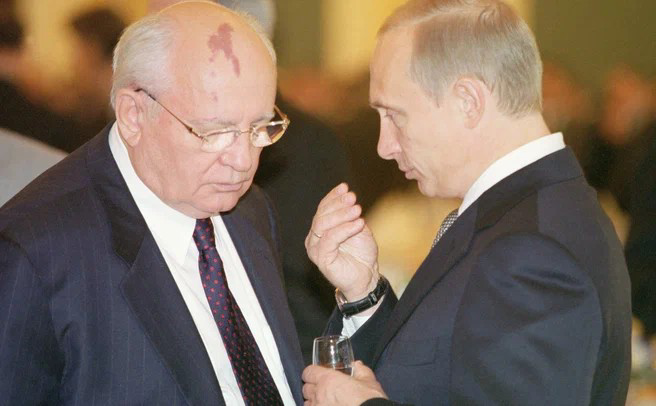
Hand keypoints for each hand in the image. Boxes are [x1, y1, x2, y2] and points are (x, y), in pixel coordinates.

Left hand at [302, 361, 386, 405]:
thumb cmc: (368, 400)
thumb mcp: (368, 381)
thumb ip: (360, 370)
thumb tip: (357, 365)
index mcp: (328, 379)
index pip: (308, 372)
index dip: (312, 373)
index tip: (316, 374)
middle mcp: (319, 394)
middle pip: (306, 388)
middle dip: (312, 388)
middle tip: (322, 389)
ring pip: (307, 403)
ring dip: (313, 401)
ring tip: (324, 402)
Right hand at [305, 183, 378, 299]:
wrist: (366, 277)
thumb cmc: (361, 254)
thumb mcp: (358, 228)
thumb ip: (350, 215)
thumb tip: (347, 195)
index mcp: (320, 229)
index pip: (322, 208)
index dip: (332, 197)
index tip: (345, 187)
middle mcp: (314, 238)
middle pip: (321, 215)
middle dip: (337, 204)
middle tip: (353, 198)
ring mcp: (315, 248)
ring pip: (323, 225)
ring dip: (341, 215)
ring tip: (357, 210)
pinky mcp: (321, 259)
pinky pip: (330, 239)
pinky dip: (345, 229)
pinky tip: (359, 224)